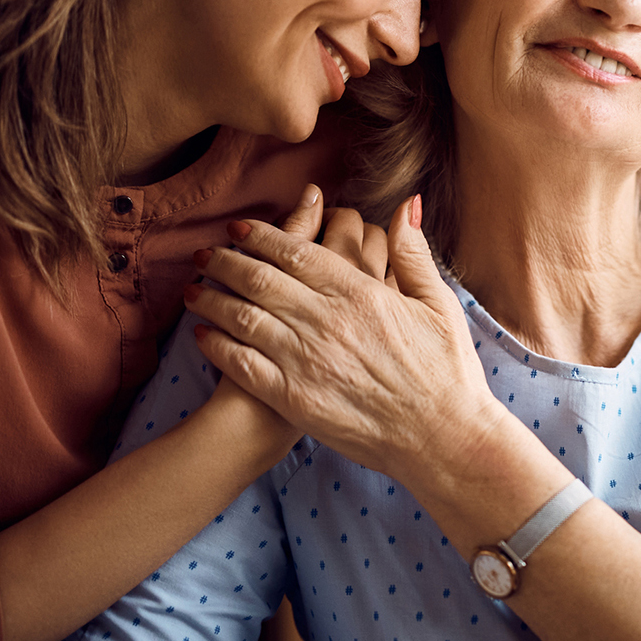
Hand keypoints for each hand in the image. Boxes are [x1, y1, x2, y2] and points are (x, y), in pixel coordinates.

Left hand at [184, 194, 499, 483]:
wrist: (442, 437)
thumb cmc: (447, 370)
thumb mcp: (439, 303)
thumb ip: (414, 252)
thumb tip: (406, 203)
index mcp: (360, 292)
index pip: (295, 252)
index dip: (260, 236)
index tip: (238, 228)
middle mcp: (326, 321)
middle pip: (259, 279)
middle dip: (224, 261)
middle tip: (204, 253)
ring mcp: (306, 361)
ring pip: (242, 317)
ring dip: (211, 299)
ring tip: (193, 290)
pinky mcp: (295, 399)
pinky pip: (243, 365)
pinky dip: (217, 346)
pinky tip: (202, 336)